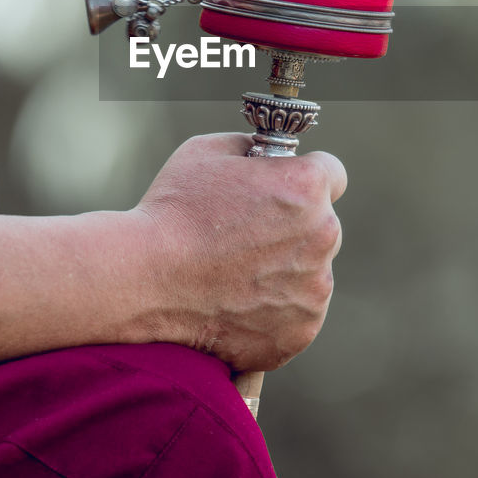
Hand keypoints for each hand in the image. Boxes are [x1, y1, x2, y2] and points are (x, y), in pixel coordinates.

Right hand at [134, 133, 346, 372]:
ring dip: (286, 271)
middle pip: (323, 225)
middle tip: (247, 237)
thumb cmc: (172, 212)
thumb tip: (266, 156)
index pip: (332, 173)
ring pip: (312, 272)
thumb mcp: (208, 152)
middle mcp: (323, 235)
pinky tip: (237, 304)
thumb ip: (251, 147)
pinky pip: (298, 313)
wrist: (144, 281)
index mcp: (306, 186)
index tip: (287, 189)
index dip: (306, 178)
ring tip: (234, 275)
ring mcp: (315, 288)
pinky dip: (275, 311)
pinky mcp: (301, 330)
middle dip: (295, 227)